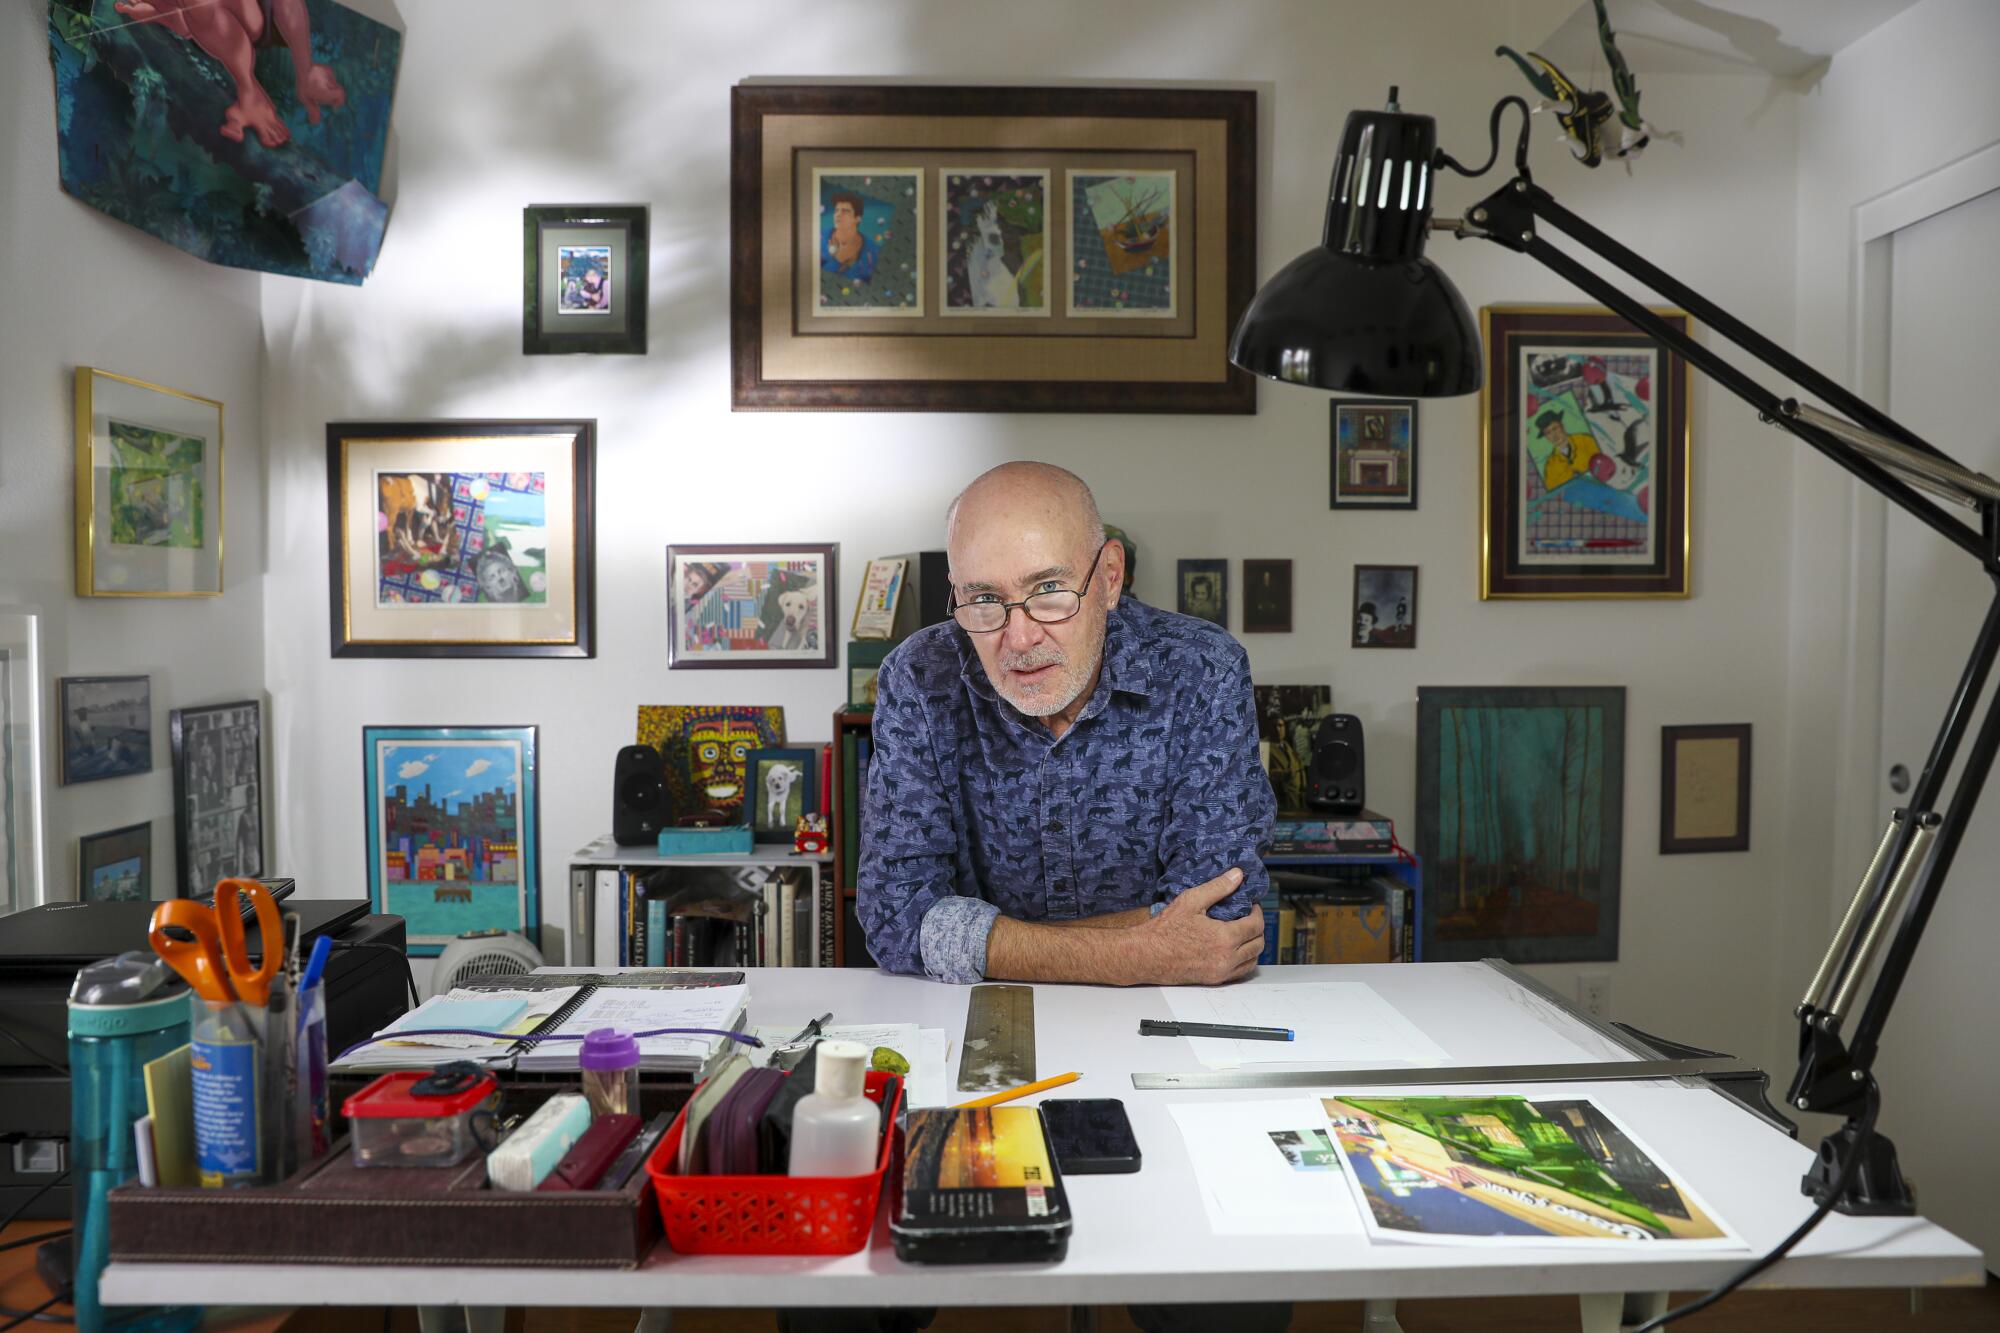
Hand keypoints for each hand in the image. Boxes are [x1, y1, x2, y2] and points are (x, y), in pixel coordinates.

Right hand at [1126, 868, 1262, 985]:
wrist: (1146, 955)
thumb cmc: (1165, 929)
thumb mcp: (1191, 900)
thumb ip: (1218, 887)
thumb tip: (1237, 875)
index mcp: (1224, 937)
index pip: (1256, 925)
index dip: (1257, 912)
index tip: (1251, 906)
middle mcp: (1226, 958)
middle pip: (1258, 944)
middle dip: (1257, 928)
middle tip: (1248, 918)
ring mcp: (1221, 972)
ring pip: (1252, 960)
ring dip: (1253, 946)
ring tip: (1243, 933)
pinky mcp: (1214, 980)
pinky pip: (1240, 972)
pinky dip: (1244, 961)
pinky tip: (1235, 950)